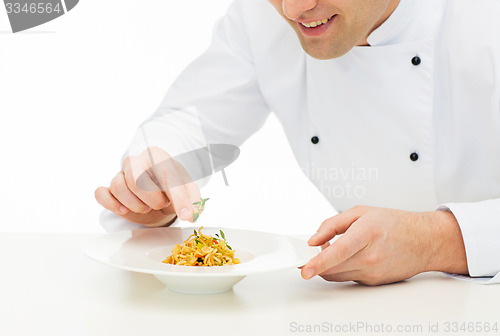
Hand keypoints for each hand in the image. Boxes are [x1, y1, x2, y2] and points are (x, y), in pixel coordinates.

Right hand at [95, 147, 200, 226]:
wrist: (157, 193)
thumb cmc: (171, 188)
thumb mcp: (187, 190)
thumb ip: (193, 200)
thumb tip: (193, 213)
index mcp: (157, 155)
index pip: (166, 175)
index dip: (178, 198)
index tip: (187, 215)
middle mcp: (136, 161)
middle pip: (136, 180)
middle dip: (153, 199)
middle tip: (161, 203)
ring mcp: (120, 173)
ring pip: (119, 188)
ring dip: (136, 205)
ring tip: (147, 206)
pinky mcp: (109, 188)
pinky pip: (101, 194)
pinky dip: (113, 205)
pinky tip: (125, 210)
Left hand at [301, 206, 467, 284]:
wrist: (425, 241)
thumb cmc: (395, 224)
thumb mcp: (360, 212)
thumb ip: (332, 225)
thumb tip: (313, 240)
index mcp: (366, 235)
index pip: (338, 252)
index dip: (318, 262)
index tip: (305, 270)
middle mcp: (370, 257)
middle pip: (332, 268)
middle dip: (316, 263)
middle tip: (310, 253)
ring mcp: (372, 273)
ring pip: (337, 275)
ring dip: (327, 266)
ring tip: (332, 249)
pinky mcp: (373, 282)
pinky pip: (348, 278)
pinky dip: (341, 269)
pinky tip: (349, 256)